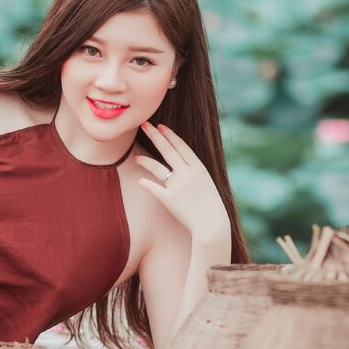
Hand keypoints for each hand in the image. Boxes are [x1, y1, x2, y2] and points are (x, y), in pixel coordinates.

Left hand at [134, 121, 230, 242]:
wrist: (212, 224)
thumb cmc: (210, 204)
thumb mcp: (205, 182)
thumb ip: (193, 171)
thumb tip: (182, 164)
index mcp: (198, 168)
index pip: (181, 147)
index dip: (170, 135)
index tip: (160, 126)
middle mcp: (187, 174)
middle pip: (168, 151)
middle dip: (155, 136)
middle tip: (144, 124)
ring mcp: (177, 186)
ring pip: (157, 168)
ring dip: (146, 160)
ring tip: (136, 156)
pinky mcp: (169, 200)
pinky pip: (154, 188)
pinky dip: (146, 184)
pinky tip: (140, 180)